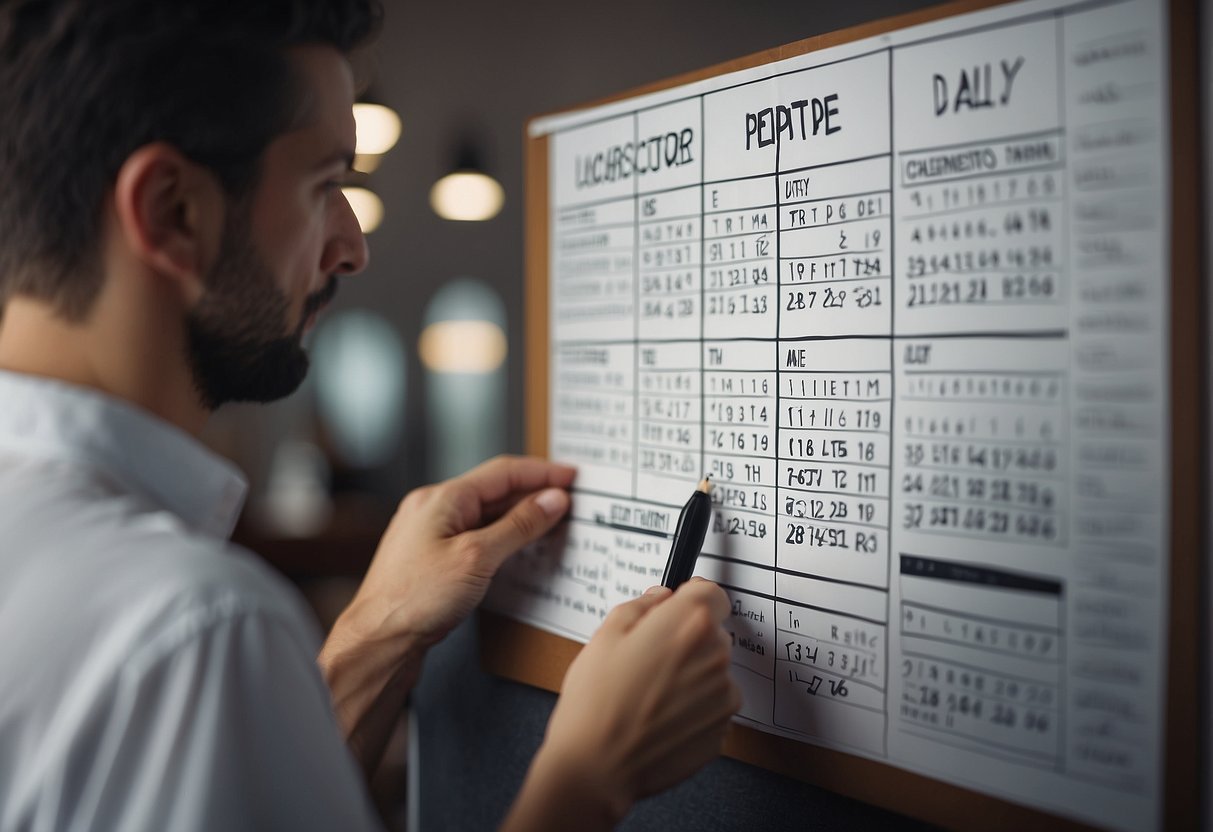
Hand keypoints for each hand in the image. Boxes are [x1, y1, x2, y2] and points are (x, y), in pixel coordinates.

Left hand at [319, 455, 574, 774]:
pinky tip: (520, 548)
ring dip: (520, 516)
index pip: (503, 472)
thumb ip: (519, 526)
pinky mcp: (431, 558)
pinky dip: (502, 537)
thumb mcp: (477, 557)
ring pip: (485, 514)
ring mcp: (430, 533)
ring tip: (554, 521)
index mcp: (442, 498)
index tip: (572, 475)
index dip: (542, 472)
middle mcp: (433, 509)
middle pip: (494, 490)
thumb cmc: (415, 600)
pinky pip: (475, 535)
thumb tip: (552, 500)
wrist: (378, 641)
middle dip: (534, 493)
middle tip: (571, 498)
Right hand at [504, 579, 741, 828]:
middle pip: (711, 633)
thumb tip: (660, 598)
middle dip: (686, 639)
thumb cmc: (596, 702)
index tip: (678, 606)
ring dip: (692, 675)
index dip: (690, 598)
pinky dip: (695, 708)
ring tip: (651, 693)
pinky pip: (713, 706)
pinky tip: (661, 716)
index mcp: (689, 623)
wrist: (597, 766)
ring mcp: (723, 695)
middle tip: (649, 658)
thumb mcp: (606, 634)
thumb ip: (641, 606)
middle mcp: (715, 655)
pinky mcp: (722, 728)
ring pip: (713, 671)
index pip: (711, 592)